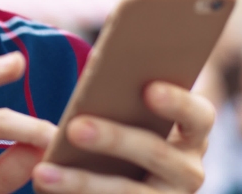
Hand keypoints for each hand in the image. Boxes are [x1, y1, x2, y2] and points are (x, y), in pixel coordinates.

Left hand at [33, 81, 215, 192]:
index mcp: (190, 134)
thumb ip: (120, 93)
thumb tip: (98, 60)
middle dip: (113, 139)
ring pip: (128, 192)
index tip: (149, 89)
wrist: (110, 184)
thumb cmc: (120, 133)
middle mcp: (188, 170)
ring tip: (42, 173)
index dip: (178, 102)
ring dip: (81, 182)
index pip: (199, 115)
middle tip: (75, 127)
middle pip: (156, 152)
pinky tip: (43, 186)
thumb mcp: (125, 115)